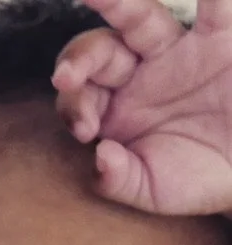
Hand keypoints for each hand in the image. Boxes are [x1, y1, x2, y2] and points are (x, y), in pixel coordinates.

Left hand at [53, 0, 231, 213]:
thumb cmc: (195, 177)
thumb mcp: (152, 188)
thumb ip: (120, 179)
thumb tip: (102, 155)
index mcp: (113, 110)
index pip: (79, 97)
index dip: (74, 107)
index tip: (86, 132)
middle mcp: (137, 74)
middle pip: (98, 53)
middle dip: (79, 61)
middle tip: (66, 78)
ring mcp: (176, 50)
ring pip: (139, 19)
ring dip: (117, 4)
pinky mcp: (219, 36)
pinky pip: (214, 8)